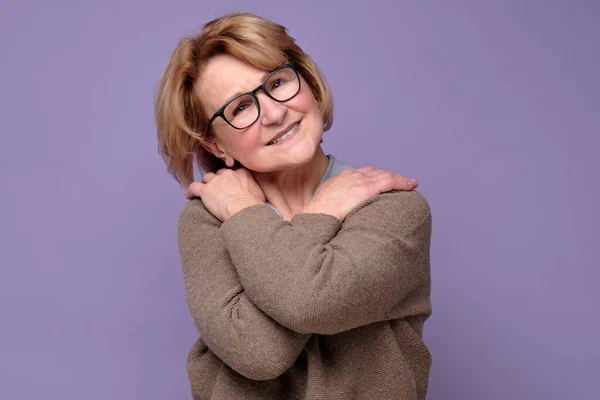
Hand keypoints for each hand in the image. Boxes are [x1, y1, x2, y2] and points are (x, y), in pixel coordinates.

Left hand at [185, 168, 264, 221]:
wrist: (244, 212)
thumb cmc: (254, 206)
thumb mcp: (260, 193)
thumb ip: (253, 187)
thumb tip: (253, 191)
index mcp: (242, 173)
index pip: (234, 171)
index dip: (232, 177)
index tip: (232, 183)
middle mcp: (228, 174)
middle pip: (220, 173)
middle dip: (219, 180)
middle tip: (220, 189)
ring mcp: (215, 181)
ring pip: (207, 178)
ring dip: (206, 184)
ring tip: (205, 191)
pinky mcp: (205, 190)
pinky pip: (194, 187)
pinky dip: (190, 191)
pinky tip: (189, 195)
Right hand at [301, 167, 417, 220]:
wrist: (316, 218)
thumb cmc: (317, 217)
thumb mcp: (323, 205)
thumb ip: (333, 204)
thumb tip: (338, 213)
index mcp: (340, 179)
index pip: (361, 173)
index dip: (374, 176)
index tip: (380, 181)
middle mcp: (351, 176)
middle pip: (374, 172)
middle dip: (386, 176)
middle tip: (398, 182)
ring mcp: (359, 181)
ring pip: (385, 175)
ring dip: (398, 179)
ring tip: (408, 183)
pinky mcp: (367, 188)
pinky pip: (389, 181)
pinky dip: (402, 182)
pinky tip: (411, 185)